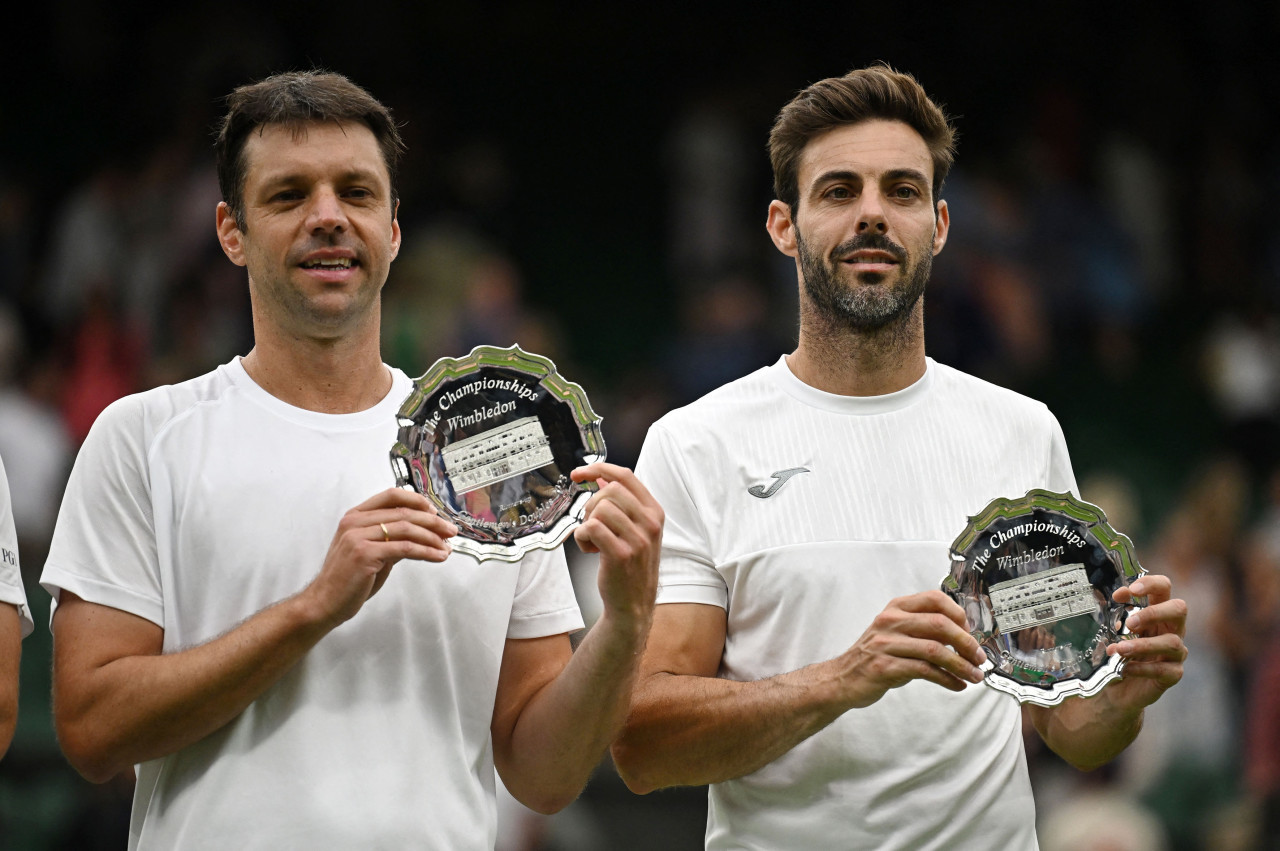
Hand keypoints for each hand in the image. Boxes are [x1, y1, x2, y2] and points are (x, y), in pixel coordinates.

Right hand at [304, 488, 457, 625]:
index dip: (417, 500)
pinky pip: (405, 548)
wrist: (324, 602)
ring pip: (406, 528)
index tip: (435, 511)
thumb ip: (391, 539)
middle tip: (450, 530)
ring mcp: (358, 537)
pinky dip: (426, 552)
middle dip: (433, 521)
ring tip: (447, 546)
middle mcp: (355, 522)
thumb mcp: (371, 552)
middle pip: (403, 512)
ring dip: (432, 537)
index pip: (391, 496)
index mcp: (355, 516)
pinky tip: (437, 556)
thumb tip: (421, 534)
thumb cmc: (347, 579)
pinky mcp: (365, 554)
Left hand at [570, 463, 663, 629]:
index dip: (599, 469)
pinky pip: (591, 528)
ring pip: (600, 508)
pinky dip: (582, 537)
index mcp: (654, 512)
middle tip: (591, 524)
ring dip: (587, 523)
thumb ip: (621, 503)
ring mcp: (638, 539)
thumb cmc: (631, 565)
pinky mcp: (621, 554)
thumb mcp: (634, 529)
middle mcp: (650, 523)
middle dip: (591, 504)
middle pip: (610, 490)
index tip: (579, 473)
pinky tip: (589, 550)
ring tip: (593, 541)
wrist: (633, 603)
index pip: (626, 476)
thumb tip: (600, 476)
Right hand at [835, 590, 986, 708]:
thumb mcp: (896, 633)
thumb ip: (923, 630)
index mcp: (896, 608)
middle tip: (980, 658)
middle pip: (939, 624)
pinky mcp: (885, 666)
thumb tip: (964, 637)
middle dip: (966, 643)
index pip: (935, 599)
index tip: (971, 632)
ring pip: (935, 650)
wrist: (843, 678)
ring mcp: (886, 643)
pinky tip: (957, 685)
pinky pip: (925, 670)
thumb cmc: (875, 656)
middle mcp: (890, 621)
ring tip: (975, 676)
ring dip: (961, 665)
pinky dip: (947, 679)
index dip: (959, 614)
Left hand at [1103, 574, 1186, 708]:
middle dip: (1154, 612)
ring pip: (1172, 642)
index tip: (1124, 592)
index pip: (1163, 588)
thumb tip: (1106, 602)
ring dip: (1143, 644)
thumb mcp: (1111, 633)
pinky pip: (1165, 670)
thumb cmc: (1116, 655)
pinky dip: (1143, 668)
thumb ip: (1112, 618)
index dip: (1149, 584)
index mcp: (1156, 614)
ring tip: (1120, 649)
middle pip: (1179, 609)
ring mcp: (1175, 653)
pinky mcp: (1172, 674)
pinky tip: (1125, 669)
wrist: (1114, 689)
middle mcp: (1170, 630)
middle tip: (1130, 622)